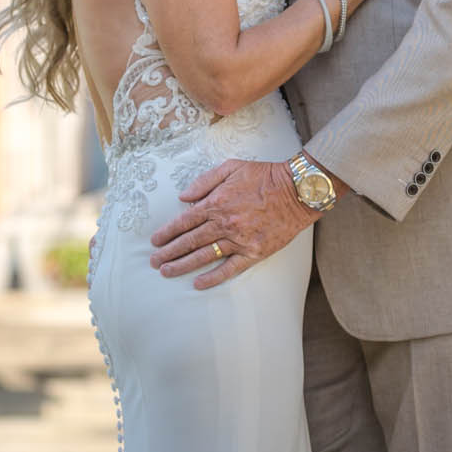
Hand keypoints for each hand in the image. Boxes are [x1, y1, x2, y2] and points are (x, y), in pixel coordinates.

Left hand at [147, 159, 315, 289]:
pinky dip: (213, 277)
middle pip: (189, 241)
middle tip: (154, 262)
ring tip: (167, 273)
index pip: (184, 221)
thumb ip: (204, 181)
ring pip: (205, 256)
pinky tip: (199, 284)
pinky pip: (230, 268)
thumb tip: (183, 197)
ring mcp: (239, 240)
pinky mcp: (254, 252)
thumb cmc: (264, 176)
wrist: (296, 190)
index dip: (167, 233)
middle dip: (169, 253)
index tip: (155, 241)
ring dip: (183, 265)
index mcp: (216, 203)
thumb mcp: (231, 167)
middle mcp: (224, 223)